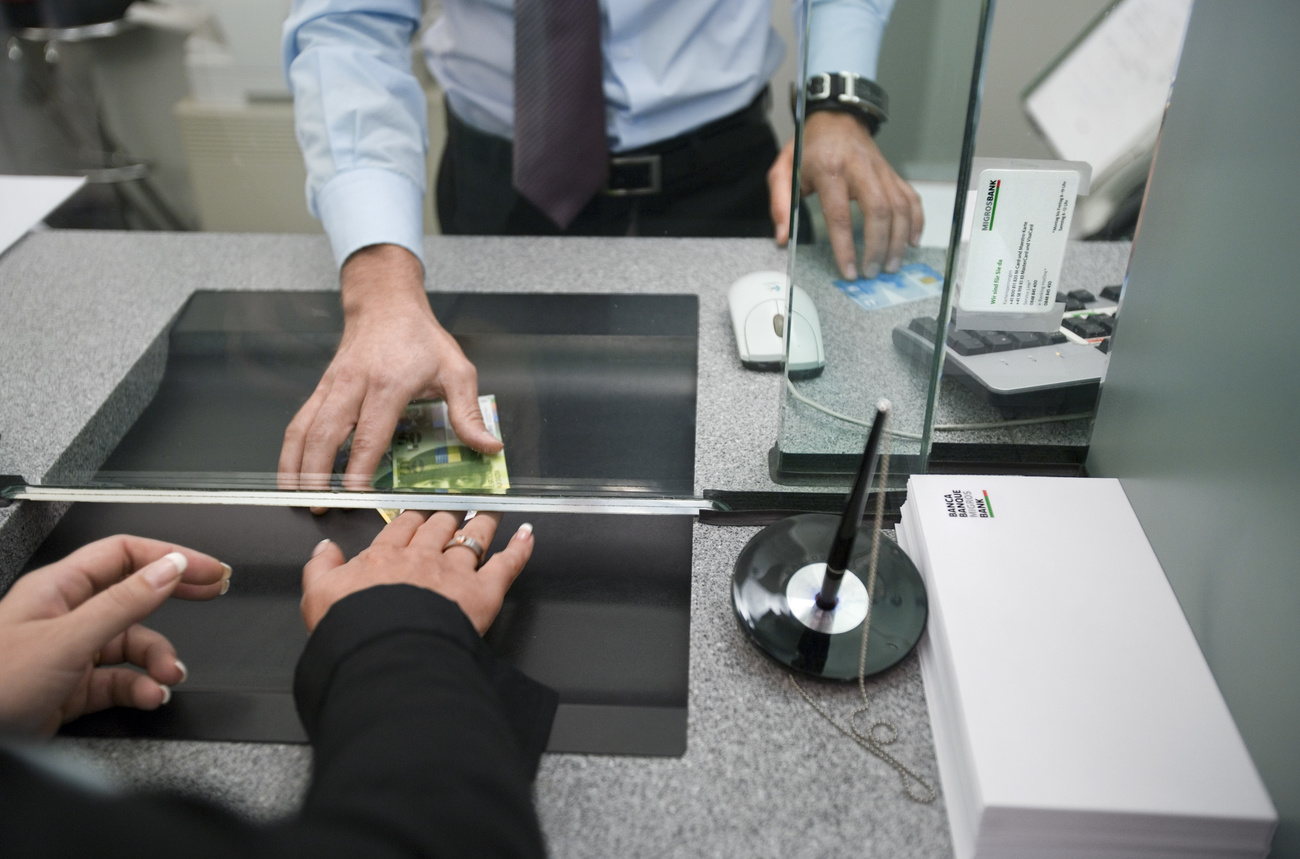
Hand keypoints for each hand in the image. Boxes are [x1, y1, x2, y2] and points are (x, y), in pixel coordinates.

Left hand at [0, 536, 229, 736]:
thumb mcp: (67, 640)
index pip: (125, 554)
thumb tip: (170, 568)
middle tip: (214, 595)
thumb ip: (124, 603)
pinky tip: (150, 696)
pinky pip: (120, 680)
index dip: (169, 556)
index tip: (208, 569)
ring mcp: (68, 652)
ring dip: (158, 659)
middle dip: (174, 597)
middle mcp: (65, 615)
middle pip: (134, 593)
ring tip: (169, 677)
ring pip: (131, 643)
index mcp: (58, 588)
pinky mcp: (71, 688)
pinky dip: (141, 687)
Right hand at [279, 244, 502, 500]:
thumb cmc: (422, 339)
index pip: (368, 435)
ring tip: (295, 496)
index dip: (358, 470)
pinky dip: (291, 448)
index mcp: (388, 385)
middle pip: (325, 435)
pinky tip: (292, 471)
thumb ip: (468, 413)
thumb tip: (490, 448)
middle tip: (319, 507)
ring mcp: (331, 387)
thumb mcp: (456, 371)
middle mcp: (353, 386)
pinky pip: (299, 420)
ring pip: (303, 429)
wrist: (385, 302)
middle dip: (317, 474)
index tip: (357, 498)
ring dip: (295, 465)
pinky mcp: (320, 388)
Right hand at [301, 510, 533, 634]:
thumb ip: (321, 569)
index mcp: (385, 556)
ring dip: (483, 521)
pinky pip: (506, 564)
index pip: (402, 527)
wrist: (385, 649)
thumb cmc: (352, 627)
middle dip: (447, 515)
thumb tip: (324, 548)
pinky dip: (520, 548)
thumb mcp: (318, 596)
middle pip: (439, 526)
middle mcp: (423, 556)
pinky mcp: (483, 591)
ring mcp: (455, 571)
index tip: (419, 510)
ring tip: (490, 510)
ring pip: (472, 537)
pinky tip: (527, 535)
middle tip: (455, 507)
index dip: (413, 517)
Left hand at [768, 111, 923, 279]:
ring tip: (891, 265)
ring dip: (899, 239)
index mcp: (829, 169)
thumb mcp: (783, 170)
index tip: (849, 270)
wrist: (835, 118)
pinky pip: (911, 198)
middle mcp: (859, 168)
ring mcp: (880, 170)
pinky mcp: (893, 173)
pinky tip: (911, 242)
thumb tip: (783, 238)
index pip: (840, 215)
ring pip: (899, 206)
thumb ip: (780, 204)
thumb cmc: (808, 148)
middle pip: (879, 210)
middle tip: (872, 272)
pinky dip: (916, 221)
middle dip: (879, 246)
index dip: (845, 247)